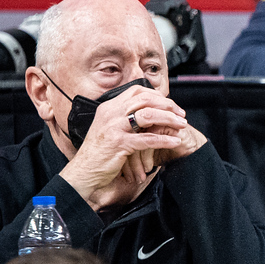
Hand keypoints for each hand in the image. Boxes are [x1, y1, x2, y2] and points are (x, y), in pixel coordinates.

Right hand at [58, 86, 201, 210]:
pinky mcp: (119, 144)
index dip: (157, 96)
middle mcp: (110, 113)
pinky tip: (174, 141)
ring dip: (169, 120)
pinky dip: (164, 140)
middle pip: (145, 100)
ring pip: (148, 116)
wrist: (83, 172)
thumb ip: (124, 119)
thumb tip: (148, 113)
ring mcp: (114, 128)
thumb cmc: (98, 153)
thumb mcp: (109, 129)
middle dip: (167, 106)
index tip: (171, 104)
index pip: (137, 91)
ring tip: (182, 125)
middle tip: (181, 114)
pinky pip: (147, 139)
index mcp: (109, 107)